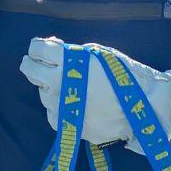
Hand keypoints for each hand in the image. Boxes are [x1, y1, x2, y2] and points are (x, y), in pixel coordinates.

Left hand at [20, 38, 170, 153]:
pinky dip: (61, 107)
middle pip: (28, 69)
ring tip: (78, 89)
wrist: (142, 109)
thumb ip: (72, 51)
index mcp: (68, 60)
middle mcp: (58, 82)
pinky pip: (53, 111)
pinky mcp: (63, 123)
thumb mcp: (98, 54)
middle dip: (33, 64)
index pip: (36, 48)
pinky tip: (79, 105)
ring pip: (43, 92)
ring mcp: (59, 104)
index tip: (43, 49)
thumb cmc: (123, 76)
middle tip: (43, 65)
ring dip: (53, 87)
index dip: (38, 47)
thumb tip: (50, 47)